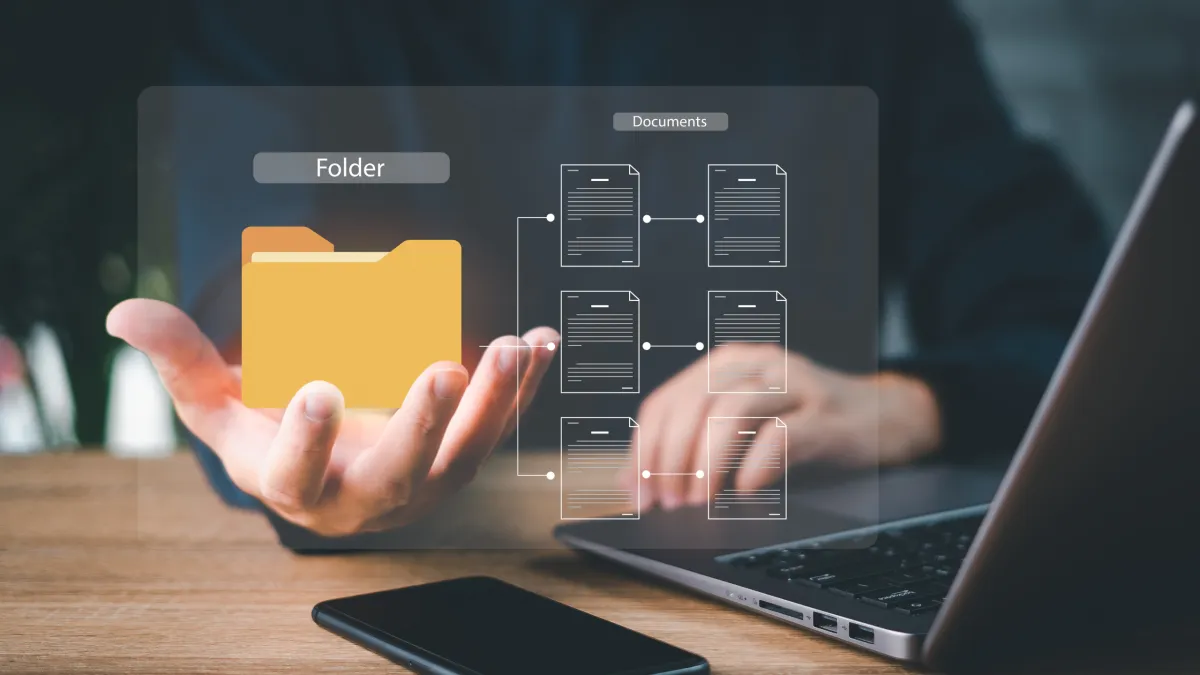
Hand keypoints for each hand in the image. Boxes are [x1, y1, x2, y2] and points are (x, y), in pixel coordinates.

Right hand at [107, 299, 557, 535]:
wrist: (330, 467)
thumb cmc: (269, 435)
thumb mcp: (216, 405)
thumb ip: (177, 360)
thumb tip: (124, 313)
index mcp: (297, 487)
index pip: (297, 476)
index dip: (306, 441)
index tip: (314, 393)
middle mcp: (365, 495)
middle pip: (399, 474)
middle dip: (423, 426)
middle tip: (437, 371)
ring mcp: (422, 482)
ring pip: (464, 455)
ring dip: (493, 403)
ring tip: (510, 350)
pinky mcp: (461, 459)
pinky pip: (499, 428)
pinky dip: (523, 390)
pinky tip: (540, 346)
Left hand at [627, 344, 941, 509]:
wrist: (886, 416)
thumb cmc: (807, 424)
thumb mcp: (746, 426)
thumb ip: (693, 444)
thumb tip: (634, 483)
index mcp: (728, 365)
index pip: (666, 401)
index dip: (644, 449)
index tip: (638, 492)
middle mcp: (758, 366)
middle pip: (693, 404)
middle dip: (670, 458)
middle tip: (667, 501)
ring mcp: (796, 386)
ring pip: (732, 412)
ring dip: (706, 462)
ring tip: (698, 499)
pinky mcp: (828, 417)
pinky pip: (783, 435)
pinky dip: (755, 466)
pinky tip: (745, 491)